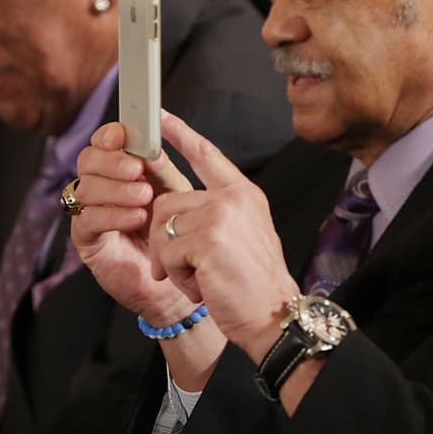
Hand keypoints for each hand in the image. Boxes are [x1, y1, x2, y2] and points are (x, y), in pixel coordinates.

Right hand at [71, 119, 198, 325]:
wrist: (179, 279)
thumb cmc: (177, 233)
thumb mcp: (176, 195)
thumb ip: (162, 171)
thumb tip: (153, 145)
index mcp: (121, 170)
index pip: (103, 143)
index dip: (109, 135)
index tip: (124, 134)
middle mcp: (101, 188)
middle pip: (87, 160)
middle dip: (111, 161)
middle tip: (137, 170)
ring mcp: (90, 213)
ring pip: (84, 188)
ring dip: (116, 189)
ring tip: (145, 198)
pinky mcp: (87, 240)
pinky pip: (86, 219)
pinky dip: (112, 214)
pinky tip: (135, 218)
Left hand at [149, 111, 299, 361]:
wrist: (273, 316)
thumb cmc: (254, 283)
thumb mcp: (243, 234)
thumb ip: (215, 212)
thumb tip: (171, 206)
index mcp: (244, 194)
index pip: (207, 155)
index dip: (181, 134)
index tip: (159, 117)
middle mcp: (233, 198)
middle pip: (167, 202)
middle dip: (163, 239)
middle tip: (182, 268)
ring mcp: (221, 216)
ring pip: (162, 228)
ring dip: (171, 261)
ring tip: (199, 278)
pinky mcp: (207, 240)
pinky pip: (166, 252)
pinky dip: (176, 276)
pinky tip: (201, 286)